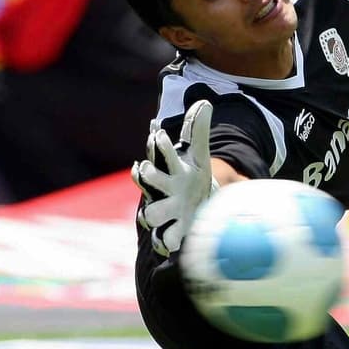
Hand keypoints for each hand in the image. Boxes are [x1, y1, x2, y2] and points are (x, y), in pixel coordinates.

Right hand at [131, 99, 218, 256]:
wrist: (194, 207)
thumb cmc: (192, 178)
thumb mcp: (197, 155)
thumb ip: (197, 132)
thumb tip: (204, 103)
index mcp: (168, 167)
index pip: (159, 152)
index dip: (158, 144)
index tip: (159, 134)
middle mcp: (161, 189)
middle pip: (147, 180)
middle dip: (146, 176)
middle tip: (145, 169)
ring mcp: (163, 211)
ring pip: (148, 213)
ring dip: (151, 213)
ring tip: (150, 214)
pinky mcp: (169, 233)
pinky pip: (161, 240)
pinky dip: (163, 242)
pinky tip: (165, 244)